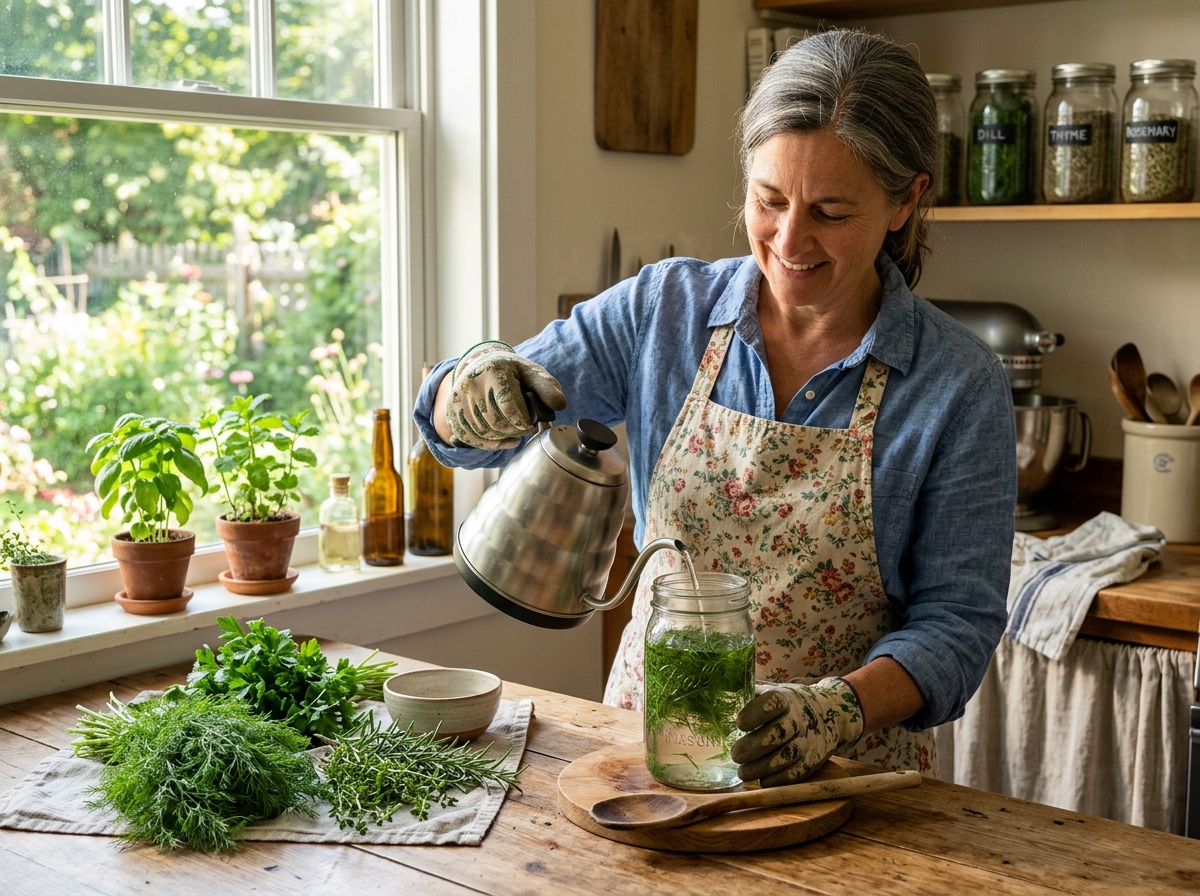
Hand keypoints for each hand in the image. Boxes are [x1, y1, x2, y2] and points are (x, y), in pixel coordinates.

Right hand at [447, 341, 567, 448]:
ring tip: (514, 433)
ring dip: (502, 439)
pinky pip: (470, 438)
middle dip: (514, 431)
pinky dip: (488, 444)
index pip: (509, 406)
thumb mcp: (532, 373)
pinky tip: (502, 440)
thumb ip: (548, 388)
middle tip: (524, 429)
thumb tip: (560, 405)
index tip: (531, 424)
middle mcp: (473, 384)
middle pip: (495, 422)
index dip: (523, 422)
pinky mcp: (453, 412)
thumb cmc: (510, 372)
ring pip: (483, 432)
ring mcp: (460, 399)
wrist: (481, 364)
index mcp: (495, 372)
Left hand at [730, 678, 862, 786]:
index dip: (755, 713)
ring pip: (786, 757)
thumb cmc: (786, 703)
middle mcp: (800, 718)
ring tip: (743, 772)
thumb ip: (746, 692)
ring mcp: (809, 740)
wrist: (827, 712)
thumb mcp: (771, 690)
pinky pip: (796, 775)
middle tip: (735, 754)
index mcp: (785, 698)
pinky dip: (776, 780)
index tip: (739, 724)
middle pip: (779, 733)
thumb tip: (716, 687)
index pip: (773, 702)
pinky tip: (761, 781)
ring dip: (761, 768)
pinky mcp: (813, 760)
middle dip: (754, 747)